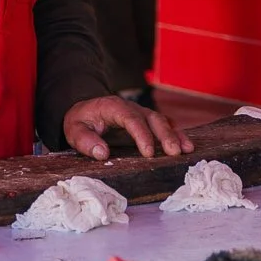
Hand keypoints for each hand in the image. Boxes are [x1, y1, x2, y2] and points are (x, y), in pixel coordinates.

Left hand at [63, 96, 190, 161]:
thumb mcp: (74, 129)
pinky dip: (176, 134)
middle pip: (152, 118)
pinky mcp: (147, 120)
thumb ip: (85, 141)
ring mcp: (141, 113)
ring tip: (186, 149)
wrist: (85, 111)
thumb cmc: (80, 121)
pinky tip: (186, 145)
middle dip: (164, 135)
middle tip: (174, 152)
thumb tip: (102, 153)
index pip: (131, 119)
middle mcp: (131, 107)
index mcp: (113, 106)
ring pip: (162, 120)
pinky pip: (164, 125)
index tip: (148, 153)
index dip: (142, 135)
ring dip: (175, 134)